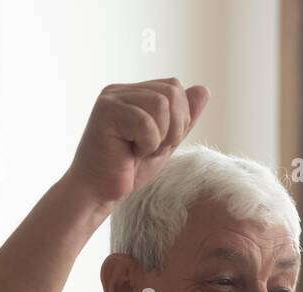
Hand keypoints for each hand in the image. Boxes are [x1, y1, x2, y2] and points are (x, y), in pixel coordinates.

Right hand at [66, 77, 210, 206]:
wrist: (99, 193)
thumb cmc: (128, 171)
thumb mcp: (166, 143)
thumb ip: (183, 119)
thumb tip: (204, 89)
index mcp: (135, 94)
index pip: (174, 87)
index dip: (179, 119)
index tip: (159, 143)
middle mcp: (121, 90)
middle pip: (171, 90)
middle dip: (172, 127)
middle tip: (151, 149)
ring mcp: (112, 98)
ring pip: (161, 103)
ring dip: (159, 136)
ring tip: (139, 150)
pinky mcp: (106, 110)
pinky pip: (146, 121)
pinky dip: (146, 144)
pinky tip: (129, 153)